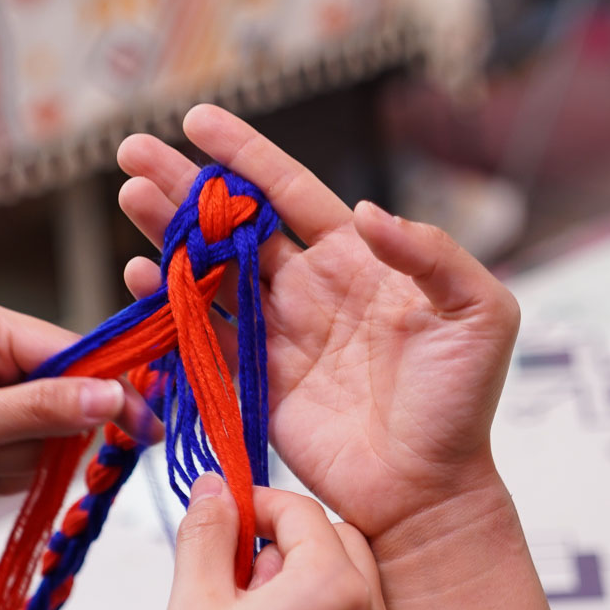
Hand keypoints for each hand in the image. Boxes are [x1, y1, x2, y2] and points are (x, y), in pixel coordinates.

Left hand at [0, 293, 157, 589]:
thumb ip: (46, 409)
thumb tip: (117, 398)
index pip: (72, 351)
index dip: (107, 392)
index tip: (143, 428)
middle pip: (67, 395)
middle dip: (43, 437)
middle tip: (0, 453)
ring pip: (49, 433)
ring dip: (19, 461)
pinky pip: (25, 454)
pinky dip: (5, 474)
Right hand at [117, 106, 519, 558]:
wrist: (430, 488)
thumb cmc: (461, 402)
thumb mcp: (479, 313)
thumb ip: (432, 253)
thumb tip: (366, 212)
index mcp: (355, 260)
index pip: (289, 192)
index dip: (244, 155)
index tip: (198, 121)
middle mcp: (307, 289)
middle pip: (232, 225)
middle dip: (184, 186)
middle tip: (133, 152)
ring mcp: (275, 335)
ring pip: (208, 272)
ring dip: (167, 235)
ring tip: (130, 198)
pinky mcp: (253, 382)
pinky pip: (202, 336)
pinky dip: (167, 306)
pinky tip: (141, 276)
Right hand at [139, 475, 395, 609]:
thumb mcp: (192, 606)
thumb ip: (207, 533)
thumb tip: (214, 487)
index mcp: (332, 591)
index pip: (301, 510)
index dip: (254, 503)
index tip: (221, 515)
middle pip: (338, 540)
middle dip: (286, 541)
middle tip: (232, 570)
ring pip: (351, 585)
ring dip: (305, 578)